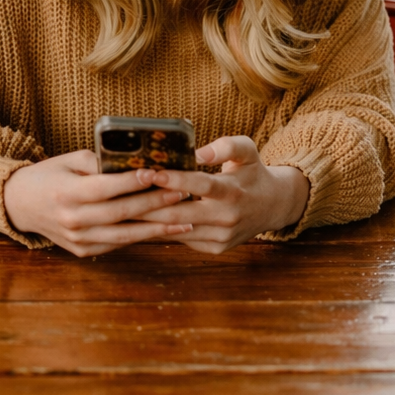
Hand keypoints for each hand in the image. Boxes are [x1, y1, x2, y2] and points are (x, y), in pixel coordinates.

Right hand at [3, 150, 193, 256]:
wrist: (19, 205)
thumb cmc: (48, 176)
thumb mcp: (67, 161)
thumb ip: (98, 162)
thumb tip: (134, 161)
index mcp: (66, 193)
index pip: (105, 188)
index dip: (132, 182)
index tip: (157, 173)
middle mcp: (72, 219)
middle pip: (120, 213)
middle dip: (154, 203)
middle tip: (183, 194)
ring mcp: (77, 239)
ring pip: (124, 235)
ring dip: (157, 228)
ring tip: (185, 220)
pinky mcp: (82, 251)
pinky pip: (117, 245)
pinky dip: (141, 238)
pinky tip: (163, 231)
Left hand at [138, 135, 310, 253]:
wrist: (272, 206)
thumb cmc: (252, 173)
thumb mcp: (247, 151)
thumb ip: (226, 146)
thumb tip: (198, 152)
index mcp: (233, 192)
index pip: (201, 185)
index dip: (175, 180)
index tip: (150, 172)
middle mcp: (227, 218)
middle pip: (181, 213)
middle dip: (149, 204)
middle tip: (122, 193)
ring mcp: (220, 237)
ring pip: (177, 229)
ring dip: (148, 220)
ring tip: (122, 207)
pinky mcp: (215, 248)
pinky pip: (181, 239)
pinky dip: (159, 230)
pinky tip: (138, 220)